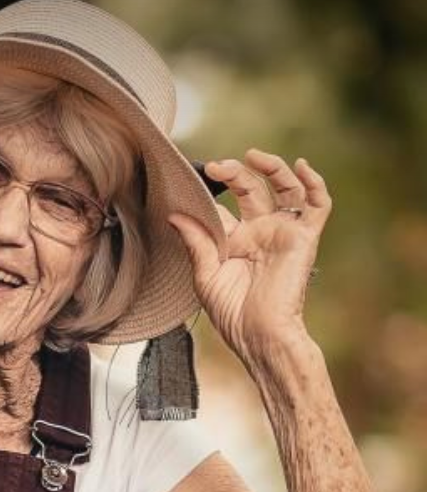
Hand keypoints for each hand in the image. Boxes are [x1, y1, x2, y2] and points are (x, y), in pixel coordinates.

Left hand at [168, 149, 331, 373]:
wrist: (259, 335)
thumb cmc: (230, 312)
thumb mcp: (204, 273)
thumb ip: (195, 241)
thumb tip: (173, 214)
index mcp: (233, 239)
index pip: (221, 204)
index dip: (208, 190)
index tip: (186, 180)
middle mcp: (258, 231)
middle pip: (250, 189)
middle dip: (234, 173)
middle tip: (217, 166)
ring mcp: (281, 232)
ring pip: (284, 188)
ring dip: (272, 168)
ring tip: (253, 156)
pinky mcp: (303, 238)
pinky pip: (317, 205)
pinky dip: (315, 183)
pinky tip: (303, 166)